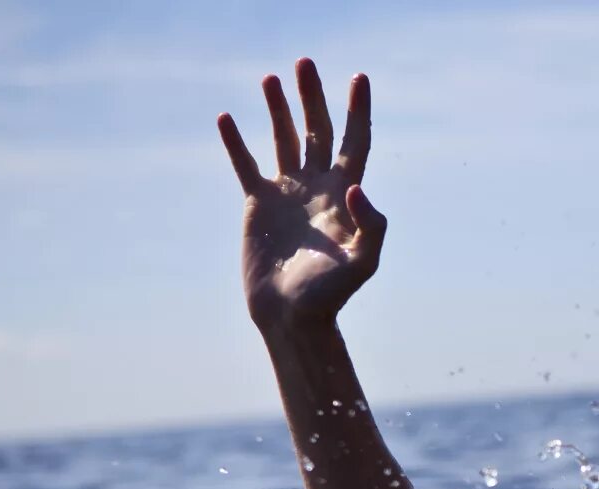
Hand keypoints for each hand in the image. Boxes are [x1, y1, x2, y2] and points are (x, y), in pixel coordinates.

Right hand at [217, 59, 384, 325]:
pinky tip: (227, 118)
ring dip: (278, 110)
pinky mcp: (258, 205)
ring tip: (272, 78)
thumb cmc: (330, 295)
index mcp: (345, 196)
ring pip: (283, 140)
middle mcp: (318, 188)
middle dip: (312, 97)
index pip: (354, 141)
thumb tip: (357, 187)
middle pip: (317, 131)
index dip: (357, 110)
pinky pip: (246, 165)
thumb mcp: (362, 263)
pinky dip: (236, 142)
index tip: (359, 78)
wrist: (292, 315)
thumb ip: (370, 226)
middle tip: (304, 62)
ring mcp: (287, 194)